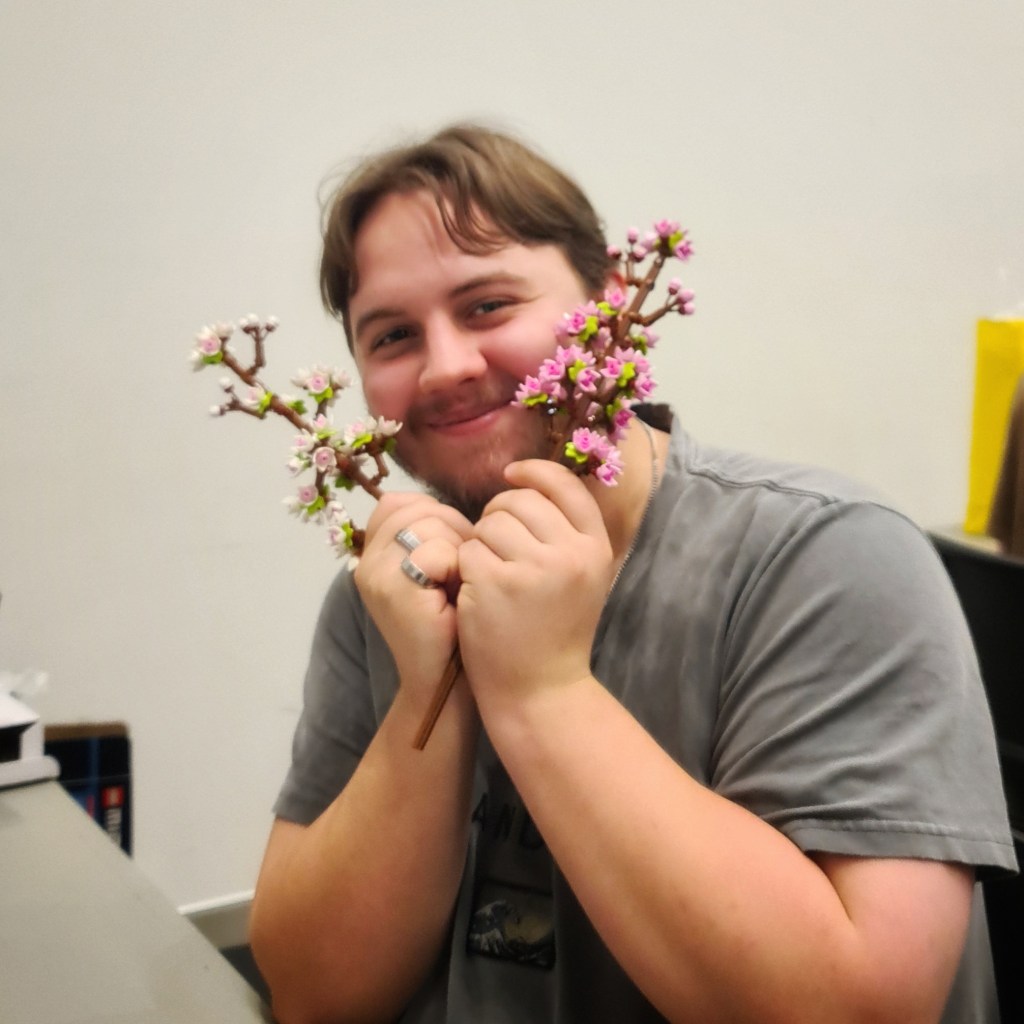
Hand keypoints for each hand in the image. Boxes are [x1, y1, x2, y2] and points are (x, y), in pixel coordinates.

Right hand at [355, 493, 472, 702]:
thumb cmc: (451, 623)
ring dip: (458, 550)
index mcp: (371, 554)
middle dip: (452, 531)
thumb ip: (430, 534)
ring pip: (429, 526)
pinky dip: (457, 569)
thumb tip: (446, 506)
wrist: (446, 680)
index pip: (398, 502)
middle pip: (417, 509)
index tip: (450, 553)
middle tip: (461, 571)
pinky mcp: (394, 591)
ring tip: (458, 585)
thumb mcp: (435, 570)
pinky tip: (456, 597)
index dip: (435, 517)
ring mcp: (375, 576)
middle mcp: (365, 562)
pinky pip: (436, 552)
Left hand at [457, 460, 613, 717]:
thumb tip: (528, 481)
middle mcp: (571, 553)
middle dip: (498, 517)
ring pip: (489, 523)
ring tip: (490, 577)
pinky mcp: (496, 582)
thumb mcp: (580, 578)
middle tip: (497, 551)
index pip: (565, 485)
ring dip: (480, 544)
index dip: (534, 472)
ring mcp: (534, 567)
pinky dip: (465, 568)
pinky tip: (477, 593)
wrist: (541, 691)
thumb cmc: (555, 632)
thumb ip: (564, 533)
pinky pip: (468, 549)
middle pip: (518, 501)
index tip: (511, 475)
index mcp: (595, 547)